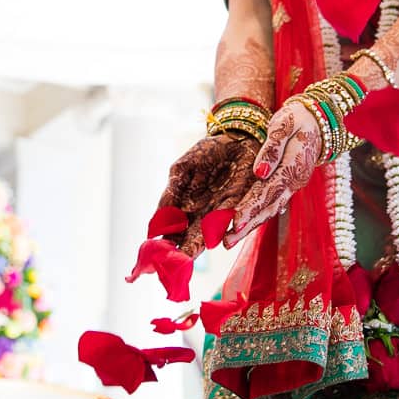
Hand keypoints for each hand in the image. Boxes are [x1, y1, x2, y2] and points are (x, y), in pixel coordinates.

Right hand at [158, 133, 258, 256]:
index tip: (155, 255)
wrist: (237, 137)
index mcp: (187, 210)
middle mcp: (205, 216)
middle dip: (186, 250)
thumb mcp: (183, 168)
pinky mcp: (243, 200)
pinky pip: (234, 213)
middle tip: (176, 261)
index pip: (174, 235)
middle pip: (193, 239)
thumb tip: (155, 221)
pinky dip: (227, 222)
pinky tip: (218, 230)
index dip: (165, 246)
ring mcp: (224, 210)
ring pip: (213, 230)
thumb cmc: (208, 153)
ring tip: (194, 250)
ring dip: (204, 241)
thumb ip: (172, 192)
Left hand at [227, 102, 325, 244]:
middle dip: (247, 226)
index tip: (234, 221)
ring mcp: (292, 186)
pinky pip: (272, 205)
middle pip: (268, 207)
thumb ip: (272, 148)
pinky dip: (257, 217)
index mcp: (293, 167)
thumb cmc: (297, 120)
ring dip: (250, 227)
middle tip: (226, 242)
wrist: (318, 123)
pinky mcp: (288, 187)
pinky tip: (243, 228)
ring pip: (270, 210)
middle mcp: (294, 182)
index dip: (252, 207)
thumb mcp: (284, 125)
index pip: (269, 190)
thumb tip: (259, 172)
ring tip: (229, 241)